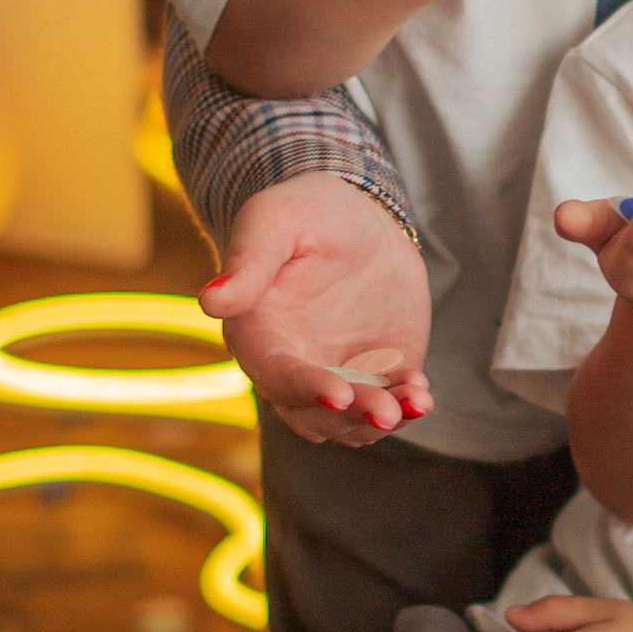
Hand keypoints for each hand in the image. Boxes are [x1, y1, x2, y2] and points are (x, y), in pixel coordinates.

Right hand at [199, 172, 433, 447]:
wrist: (356, 217)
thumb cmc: (303, 212)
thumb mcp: (274, 221)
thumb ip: (248, 262)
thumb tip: (210, 302)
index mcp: (258, 334)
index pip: (277, 374)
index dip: (306, 389)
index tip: (339, 395)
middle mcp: (293, 364)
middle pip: (316, 412)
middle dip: (352, 417)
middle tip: (387, 412)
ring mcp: (337, 372)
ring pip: (353, 419)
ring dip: (383, 418)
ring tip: (415, 402)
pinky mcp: (377, 372)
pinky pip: (391, 401)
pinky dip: (407, 405)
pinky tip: (422, 394)